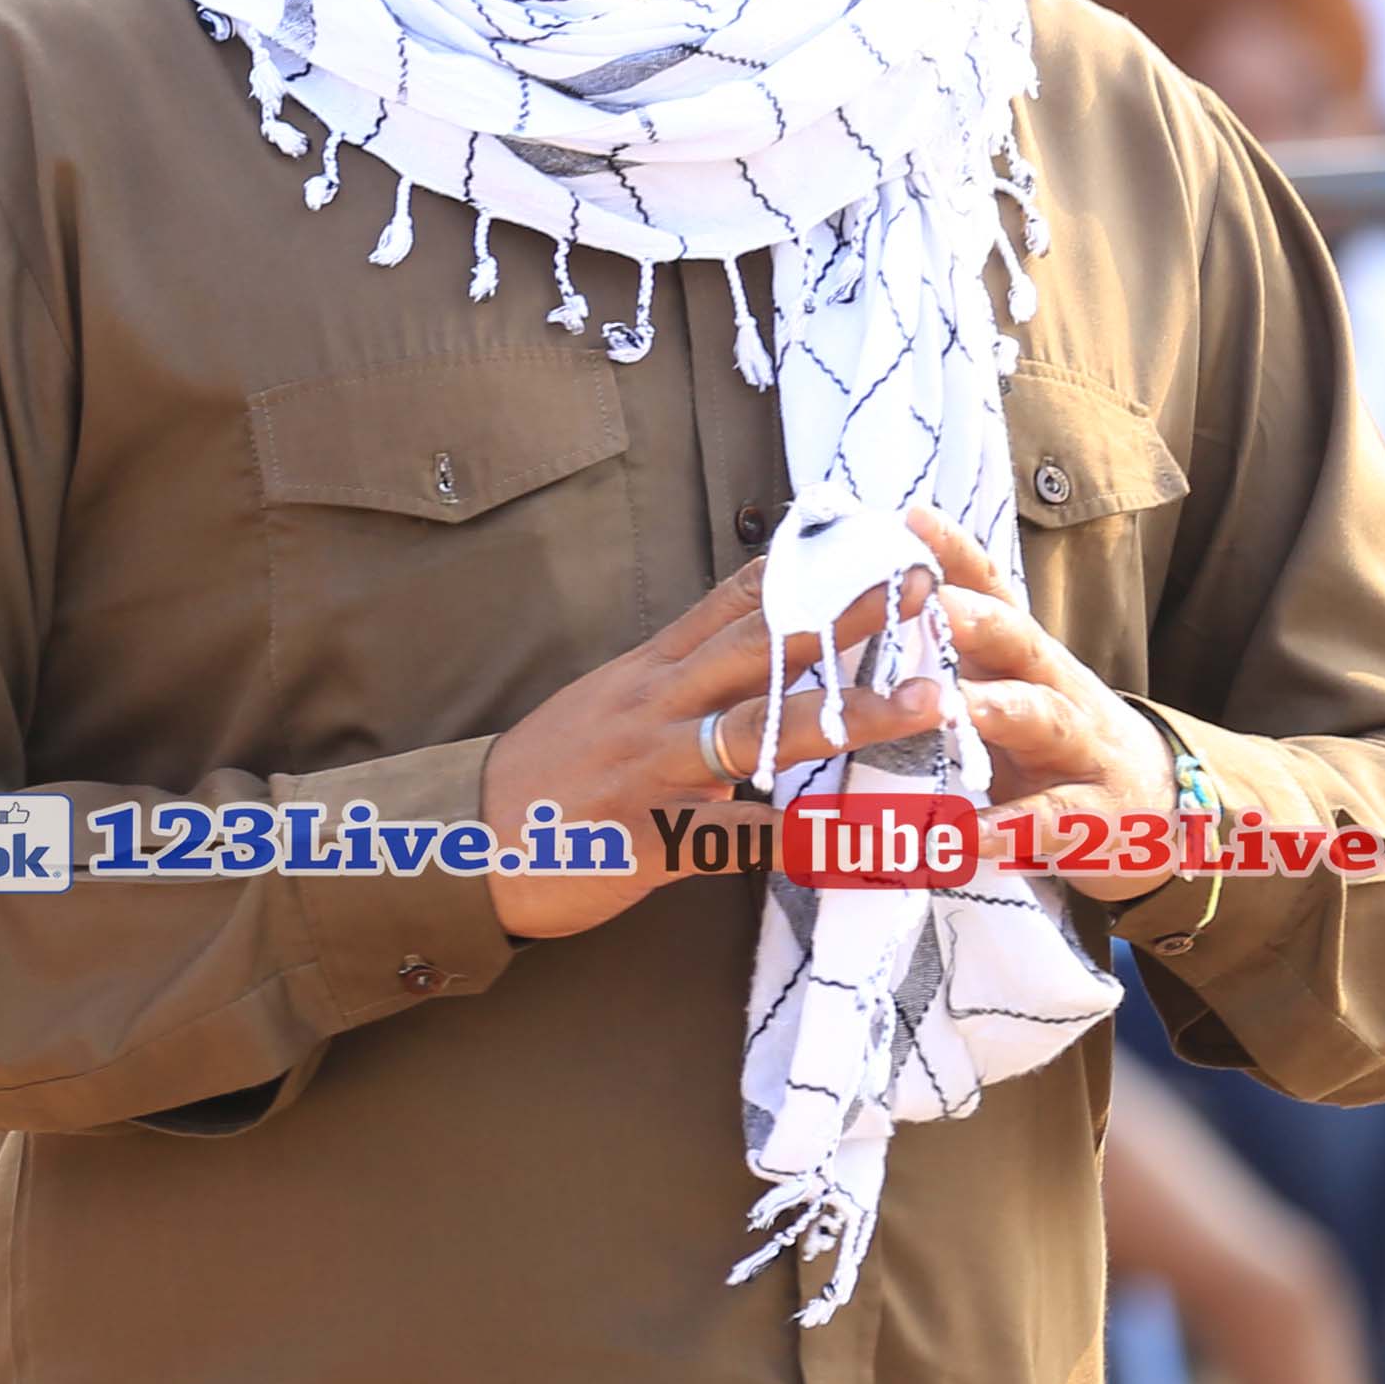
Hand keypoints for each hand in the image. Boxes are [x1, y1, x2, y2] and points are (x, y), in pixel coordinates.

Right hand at [478, 549, 942, 941]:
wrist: (458, 842)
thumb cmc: (544, 778)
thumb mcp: (608, 708)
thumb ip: (681, 687)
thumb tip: (758, 667)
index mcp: (648, 674)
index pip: (732, 604)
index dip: (808, 570)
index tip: (877, 538)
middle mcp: (653, 709)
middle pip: (760, 650)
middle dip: (846, 618)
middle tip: (926, 589)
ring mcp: (650, 770)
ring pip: (759, 731)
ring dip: (848, 715)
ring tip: (927, 702)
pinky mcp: (647, 837)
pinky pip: (736, 838)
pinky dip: (802, 842)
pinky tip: (864, 844)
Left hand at [897, 504, 1180, 896]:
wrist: (1163, 805)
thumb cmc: (1050, 739)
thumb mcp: (1006, 685)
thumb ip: (947, 652)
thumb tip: (860, 603)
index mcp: (1020, 656)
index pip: (991, 593)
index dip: (956, 554)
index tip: (912, 516)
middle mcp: (1054, 688)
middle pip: (1020, 643)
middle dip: (978, 621)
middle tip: (931, 602)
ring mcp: (1081, 749)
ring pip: (1042, 718)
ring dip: (998, 710)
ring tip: (955, 708)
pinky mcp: (1095, 815)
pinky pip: (1050, 819)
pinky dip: (1008, 830)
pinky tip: (965, 837)